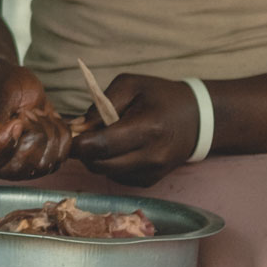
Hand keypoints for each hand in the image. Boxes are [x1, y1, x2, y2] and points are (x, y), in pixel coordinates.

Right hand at [0, 64, 71, 178]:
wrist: (12, 84)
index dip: (3, 146)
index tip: (16, 122)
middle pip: (16, 169)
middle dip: (30, 136)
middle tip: (26, 112)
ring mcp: (16, 164)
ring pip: (42, 165)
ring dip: (46, 133)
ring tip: (35, 113)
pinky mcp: (38, 161)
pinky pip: (59, 157)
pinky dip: (60, 134)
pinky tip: (47, 119)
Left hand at [69, 74, 198, 185]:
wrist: (197, 119)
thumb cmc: (160, 97)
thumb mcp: (131, 85)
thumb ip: (101, 104)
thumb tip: (78, 126)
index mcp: (147, 128)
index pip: (102, 146)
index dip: (79, 143)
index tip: (69, 134)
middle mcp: (151, 156)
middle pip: (100, 164)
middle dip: (84, 152)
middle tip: (82, 135)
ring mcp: (152, 172)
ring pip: (105, 172)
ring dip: (96, 158)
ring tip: (104, 138)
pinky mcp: (150, 181)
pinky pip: (117, 177)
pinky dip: (110, 164)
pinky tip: (119, 148)